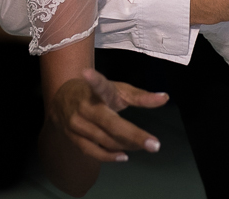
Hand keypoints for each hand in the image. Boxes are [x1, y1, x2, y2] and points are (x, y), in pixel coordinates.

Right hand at [49, 69, 168, 162]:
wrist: (63, 100)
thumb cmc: (96, 94)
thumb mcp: (116, 90)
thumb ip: (140, 96)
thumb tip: (165, 98)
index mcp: (96, 91)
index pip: (97, 85)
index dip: (93, 79)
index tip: (87, 72)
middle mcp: (85, 107)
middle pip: (110, 124)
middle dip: (133, 135)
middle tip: (154, 145)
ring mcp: (76, 124)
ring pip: (105, 140)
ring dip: (127, 145)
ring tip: (142, 145)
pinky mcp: (72, 138)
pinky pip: (94, 152)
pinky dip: (110, 156)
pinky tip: (124, 156)